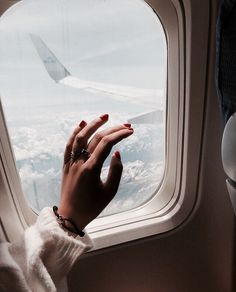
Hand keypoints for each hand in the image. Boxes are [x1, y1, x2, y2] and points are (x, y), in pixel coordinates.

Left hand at [58, 114, 133, 229]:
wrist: (70, 216)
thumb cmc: (92, 207)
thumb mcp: (109, 192)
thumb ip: (116, 171)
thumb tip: (117, 153)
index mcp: (91, 169)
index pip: (106, 144)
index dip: (119, 135)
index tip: (130, 131)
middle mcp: (79, 162)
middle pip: (96, 138)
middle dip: (112, 129)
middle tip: (125, 124)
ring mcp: (71, 162)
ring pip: (80, 137)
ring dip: (92, 125)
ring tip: (104, 116)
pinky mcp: (66, 165)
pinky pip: (69, 145)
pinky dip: (75, 133)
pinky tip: (82, 124)